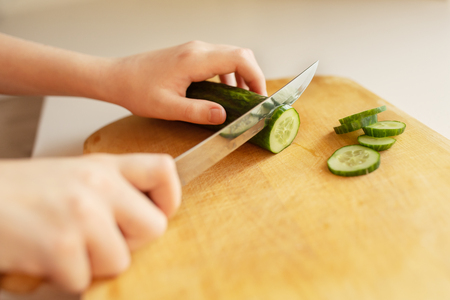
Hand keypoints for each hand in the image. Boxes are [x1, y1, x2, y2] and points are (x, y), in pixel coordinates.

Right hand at [0, 153, 180, 292]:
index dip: (169, 196)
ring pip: (120, 261)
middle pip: (155, 227)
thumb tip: (146, 216)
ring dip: (92, 264)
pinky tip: (42, 257)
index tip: (159, 210)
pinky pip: (82, 280)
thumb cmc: (21, 193)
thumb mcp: (73, 177)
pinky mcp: (61, 246)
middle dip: (130, 243)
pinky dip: (62, 278)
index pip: (163, 169)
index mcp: (104, 167)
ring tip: (62, 246)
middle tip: (99, 239)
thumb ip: (112, 191)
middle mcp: (98, 186)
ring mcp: (82, 215)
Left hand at [103, 41, 266, 124]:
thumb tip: (223, 116)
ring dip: (241, 75)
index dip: (256, 77)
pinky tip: (223, 92)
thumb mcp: (167, 107)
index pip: (239, 59)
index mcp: (194, 59)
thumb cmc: (137, 90)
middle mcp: (197, 49)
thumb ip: (198, 112)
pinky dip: (228, 74)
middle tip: (254, 100)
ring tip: (242, 99)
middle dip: (253, 76)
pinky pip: (218, 60)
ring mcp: (193, 49)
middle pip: (239, 54)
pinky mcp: (190, 54)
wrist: (117, 77)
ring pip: (230, 56)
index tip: (260, 97)